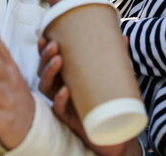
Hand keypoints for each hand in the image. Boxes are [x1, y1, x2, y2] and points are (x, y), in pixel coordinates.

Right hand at [38, 37, 139, 155]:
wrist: (112, 128)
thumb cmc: (106, 98)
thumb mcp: (110, 75)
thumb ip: (114, 57)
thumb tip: (122, 36)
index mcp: (64, 75)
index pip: (48, 61)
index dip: (43, 50)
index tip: (44, 37)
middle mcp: (58, 87)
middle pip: (43, 71)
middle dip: (45, 57)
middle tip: (55, 46)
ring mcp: (61, 103)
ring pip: (46, 87)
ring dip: (49, 72)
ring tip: (59, 60)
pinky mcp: (68, 118)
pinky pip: (59, 109)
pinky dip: (60, 99)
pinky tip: (65, 90)